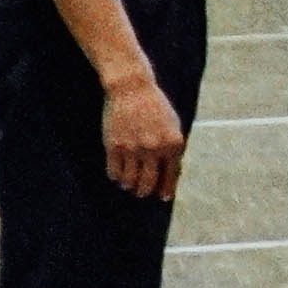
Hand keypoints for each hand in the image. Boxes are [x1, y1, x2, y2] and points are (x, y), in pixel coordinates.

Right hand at [100, 65, 187, 200]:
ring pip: (130, 180)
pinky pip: (114, 171)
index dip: (166, 189)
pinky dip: (116, 177)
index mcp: (174, 144)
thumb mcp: (173, 126)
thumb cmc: (155, 107)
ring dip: (130, 186)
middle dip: (146, 191)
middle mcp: (155, 149)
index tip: (163, 197)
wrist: (132, 89)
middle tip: (142, 194)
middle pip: (149, 182)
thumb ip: (173, 148)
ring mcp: (134, 148)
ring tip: (129, 186)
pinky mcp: (114, 146)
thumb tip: (171, 173)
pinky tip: (117, 177)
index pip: (171, 175)